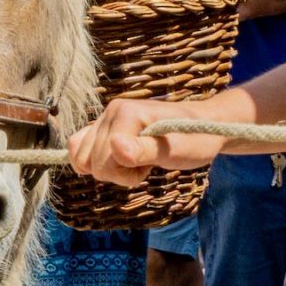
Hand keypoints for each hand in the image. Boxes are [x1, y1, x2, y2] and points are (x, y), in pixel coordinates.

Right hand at [66, 98, 228, 187]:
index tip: (150, 166)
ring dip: (108, 168)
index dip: (124, 174)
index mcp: (125, 113)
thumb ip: (144, 150)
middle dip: (117, 173)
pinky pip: (82, 148)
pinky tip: (120, 161)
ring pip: (82, 156)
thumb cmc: (193, 138)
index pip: (102, 159)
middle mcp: (110, 111)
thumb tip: (116, 148)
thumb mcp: (175, 150)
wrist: (203, 126)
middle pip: (89, 160)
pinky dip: (98, 162)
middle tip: (146, 164)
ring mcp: (106, 119)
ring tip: (136, 162)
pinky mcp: (105, 127)